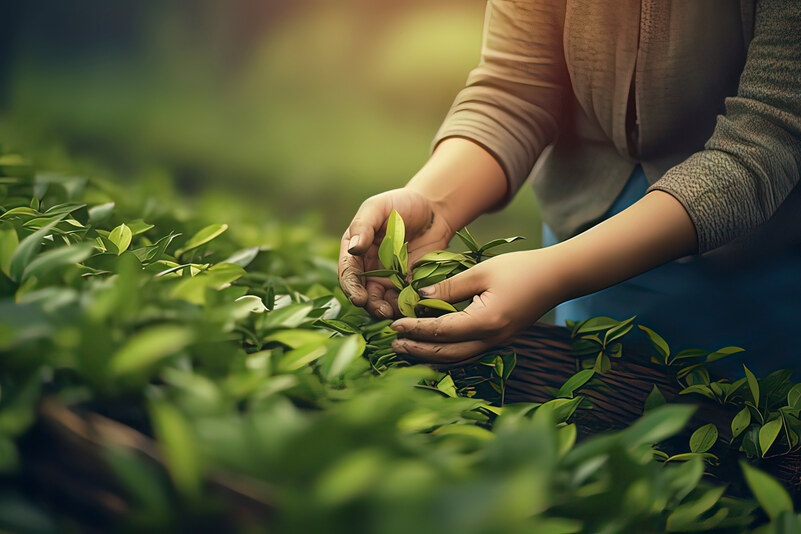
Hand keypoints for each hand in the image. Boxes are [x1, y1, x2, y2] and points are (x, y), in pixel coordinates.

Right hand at [339, 188, 454, 317]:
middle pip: (364, 292)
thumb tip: (353, 248)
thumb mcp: (379, 207)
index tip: (359, 298)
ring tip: (397, 312)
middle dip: (371, 304)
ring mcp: (388, 278)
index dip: (352, 287)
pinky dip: (407, 305)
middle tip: (382, 310)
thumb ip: (363, 226)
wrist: (433, 210)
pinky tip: (414, 307)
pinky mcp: (408, 283)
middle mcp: (368, 268)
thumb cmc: (401, 203)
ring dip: (388, 309)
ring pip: (383, 300)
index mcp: (355, 250)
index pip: (348, 273)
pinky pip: (404, 299)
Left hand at [389, 249, 564, 364]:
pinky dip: (446, 353)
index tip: (393, 325)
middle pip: (446, 353)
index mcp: (485, 322)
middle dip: (417, 349)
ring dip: (429, 355)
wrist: (558, 278)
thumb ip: (449, 287)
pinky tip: (432, 348)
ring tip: (406, 349)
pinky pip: (467, 353)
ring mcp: (496, 343)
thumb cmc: (522, 269)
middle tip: (393, 343)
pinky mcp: (499, 340)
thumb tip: (419, 297)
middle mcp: (490, 340)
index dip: (414, 329)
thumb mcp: (481, 272)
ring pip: (456, 358)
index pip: (440, 331)